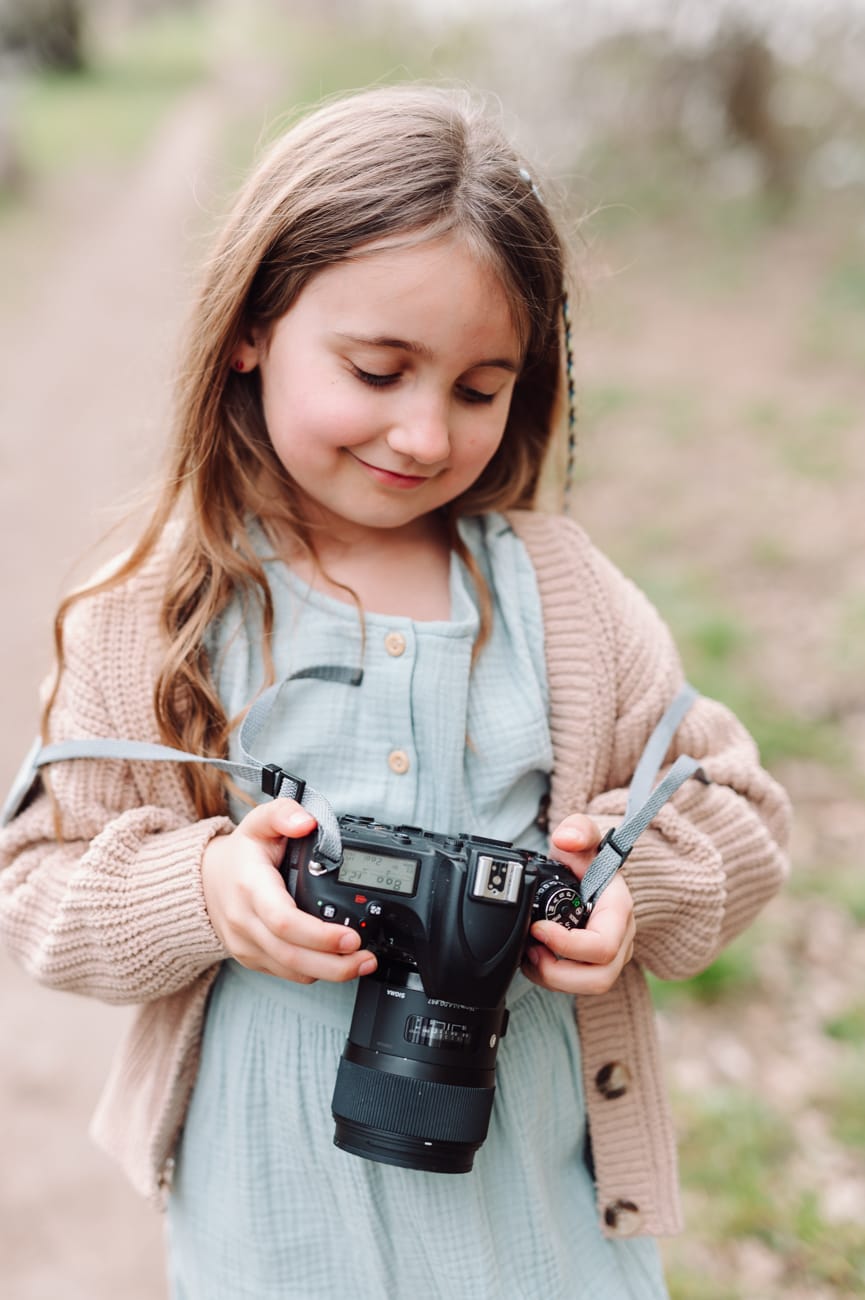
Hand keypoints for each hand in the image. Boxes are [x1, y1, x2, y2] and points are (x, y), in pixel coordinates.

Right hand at [201, 800, 377, 984]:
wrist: (206, 881)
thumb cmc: (240, 854)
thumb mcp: (259, 822)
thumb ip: (284, 813)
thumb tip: (307, 822)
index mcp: (250, 887)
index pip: (284, 921)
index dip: (319, 935)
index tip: (351, 936)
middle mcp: (245, 921)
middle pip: (292, 955)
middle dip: (334, 964)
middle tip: (366, 958)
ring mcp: (246, 944)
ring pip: (290, 970)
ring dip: (330, 972)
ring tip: (362, 963)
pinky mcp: (251, 959)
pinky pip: (285, 973)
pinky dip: (314, 972)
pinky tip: (336, 963)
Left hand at [522, 814, 634, 995]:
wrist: (589, 870)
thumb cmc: (586, 856)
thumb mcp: (581, 834)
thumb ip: (577, 829)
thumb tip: (567, 839)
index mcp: (619, 909)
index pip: (602, 945)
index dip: (567, 946)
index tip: (537, 928)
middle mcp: (622, 937)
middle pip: (599, 977)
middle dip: (559, 973)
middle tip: (531, 951)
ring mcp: (613, 955)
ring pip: (590, 986)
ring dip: (555, 978)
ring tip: (530, 957)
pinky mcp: (598, 965)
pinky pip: (580, 984)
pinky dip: (554, 978)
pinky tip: (535, 960)